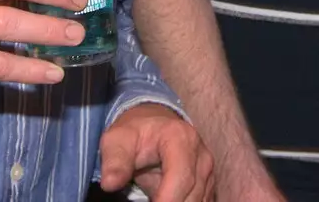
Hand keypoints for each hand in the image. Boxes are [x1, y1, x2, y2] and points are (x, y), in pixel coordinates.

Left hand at [99, 103, 214, 200]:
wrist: (154, 125)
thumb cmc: (135, 133)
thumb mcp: (117, 139)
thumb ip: (115, 161)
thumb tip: (110, 184)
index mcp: (181, 139)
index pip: (181, 178)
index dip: (167, 200)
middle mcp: (201, 155)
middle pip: (192, 196)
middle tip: (146, 200)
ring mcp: (208, 171)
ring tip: (151, 198)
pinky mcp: (208, 184)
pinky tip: (163, 200)